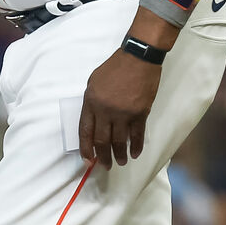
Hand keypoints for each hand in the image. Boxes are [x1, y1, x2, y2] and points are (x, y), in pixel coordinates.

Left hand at [77, 46, 162, 169]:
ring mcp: (123, 113)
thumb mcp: (93, 82)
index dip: (86, 148)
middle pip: (102, 140)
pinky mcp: (140, 113)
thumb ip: (92, 103)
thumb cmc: (114, 68)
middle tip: (105, 166)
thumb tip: (94, 122)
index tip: (87, 160)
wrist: (138, 58)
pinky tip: (135, 153)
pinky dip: (136, 146)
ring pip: (119, 141)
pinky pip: (137, 135)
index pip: (85, 131)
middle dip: (103, 156)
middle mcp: (105, 110)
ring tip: (121, 162)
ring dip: (119, 155)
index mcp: (91, 102)